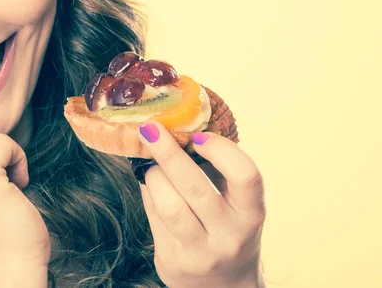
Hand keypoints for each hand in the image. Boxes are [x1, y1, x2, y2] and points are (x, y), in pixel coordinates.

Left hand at [137, 121, 265, 287]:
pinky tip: (151, 184)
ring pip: (168, 205)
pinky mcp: (173, 261)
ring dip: (153, 176)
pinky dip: (148, 193)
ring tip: (151, 164)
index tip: (198, 135)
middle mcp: (230, 235)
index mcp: (251, 213)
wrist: (223, 285)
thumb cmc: (226, 227)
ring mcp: (200, 252)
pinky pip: (153, 217)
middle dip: (168, 152)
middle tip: (150, 128)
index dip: (220, 150)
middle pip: (195, 187)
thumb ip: (211, 170)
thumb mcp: (233, 202)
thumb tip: (176, 129)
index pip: (246, 175)